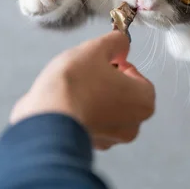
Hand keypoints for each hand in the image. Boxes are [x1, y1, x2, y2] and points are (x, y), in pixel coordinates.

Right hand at [10, 32, 154, 149]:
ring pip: (108, 110)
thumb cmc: (76, 81)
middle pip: (124, 95)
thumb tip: (122, 44)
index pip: (138, 76)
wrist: (46, 117)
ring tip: (76, 86)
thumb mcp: (97, 48)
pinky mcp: (89, 146)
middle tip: (89, 72)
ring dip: (96, 98)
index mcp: (143, 102)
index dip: (120, 64)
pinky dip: (84, 113)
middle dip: (109, 82)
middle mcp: (133, 126)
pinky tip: (68, 102)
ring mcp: (110, 140)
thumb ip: (116, 42)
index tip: (103, 61)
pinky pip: (91, 123)